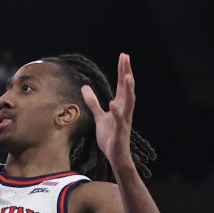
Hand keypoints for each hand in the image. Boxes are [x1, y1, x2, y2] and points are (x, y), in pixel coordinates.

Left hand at [82, 53, 134, 170]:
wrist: (115, 155)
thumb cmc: (110, 136)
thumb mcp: (99, 116)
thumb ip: (93, 102)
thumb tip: (84, 87)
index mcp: (120, 106)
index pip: (122, 85)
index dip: (122, 71)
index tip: (123, 56)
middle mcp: (124, 110)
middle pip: (127, 88)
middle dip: (126, 72)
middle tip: (126, 57)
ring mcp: (124, 120)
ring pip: (129, 102)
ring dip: (129, 89)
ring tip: (127, 76)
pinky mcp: (120, 131)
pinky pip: (119, 120)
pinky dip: (117, 111)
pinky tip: (113, 103)